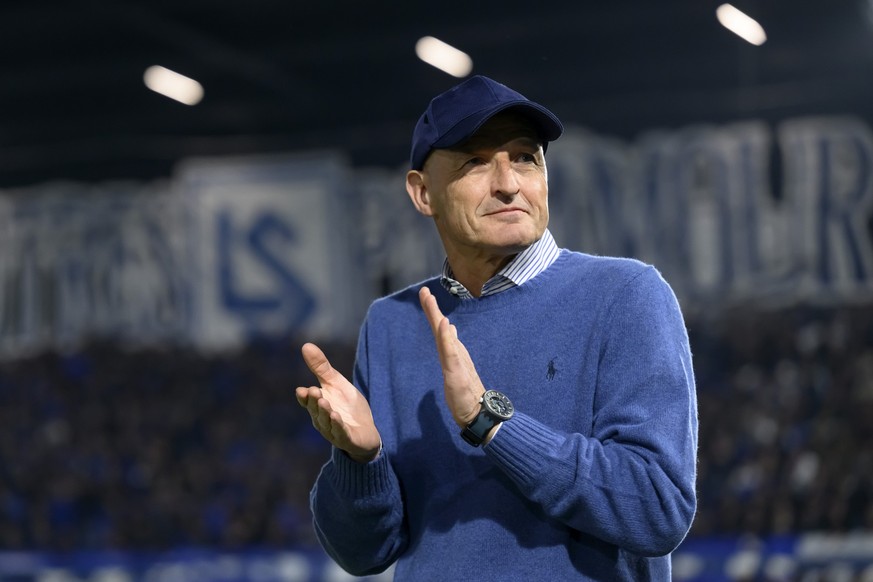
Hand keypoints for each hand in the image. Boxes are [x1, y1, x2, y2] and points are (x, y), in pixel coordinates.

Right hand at [295, 342, 381, 462]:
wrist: (367, 430)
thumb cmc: (348, 406)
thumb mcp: (336, 383)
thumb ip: (321, 367)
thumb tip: (305, 345)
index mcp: (317, 406)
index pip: (307, 401)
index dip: (304, 397)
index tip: (302, 390)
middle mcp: (322, 419)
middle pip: (315, 410)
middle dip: (314, 401)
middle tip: (314, 391)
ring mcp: (333, 431)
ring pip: (326, 422)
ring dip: (324, 412)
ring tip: (323, 401)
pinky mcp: (347, 439)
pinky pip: (340, 432)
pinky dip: (337, 425)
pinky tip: (336, 416)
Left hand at [419, 286, 485, 427]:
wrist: (478, 411)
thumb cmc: (465, 393)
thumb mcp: (454, 369)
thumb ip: (452, 349)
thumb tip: (450, 329)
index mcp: (451, 352)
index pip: (439, 330)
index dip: (432, 313)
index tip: (425, 295)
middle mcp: (453, 352)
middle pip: (440, 328)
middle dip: (431, 309)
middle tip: (423, 291)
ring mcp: (456, 360)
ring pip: (443, 336)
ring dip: (436, 317)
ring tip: (430, 300)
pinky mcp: (457, 371)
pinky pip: (451, 351)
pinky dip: (447, 336)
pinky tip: (446, 323)